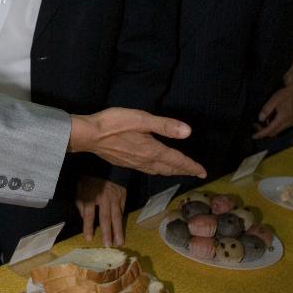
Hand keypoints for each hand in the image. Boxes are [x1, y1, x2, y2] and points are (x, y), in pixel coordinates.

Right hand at [69, 109, 205, 178]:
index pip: (177, 160)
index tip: (203, 171)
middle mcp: (146, 161)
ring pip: (158, 171)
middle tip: (196, 172)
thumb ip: (164, 126)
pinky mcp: (126, 163)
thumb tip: (188, 132)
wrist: (89, 136)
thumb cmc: (114, 123)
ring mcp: (135, 164)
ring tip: (180, 171)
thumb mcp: (141, 119)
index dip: (191, 166)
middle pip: (169, 168)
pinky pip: (148, 170)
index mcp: (152, 150)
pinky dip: (158, 170)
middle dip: (184, 170)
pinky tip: (155, 167)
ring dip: (171, 172)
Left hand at [76, 177, 125, 246]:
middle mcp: (104, 198)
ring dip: (118, 231)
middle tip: (108, 246)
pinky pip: (123, 210)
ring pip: (117, 216)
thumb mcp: (80, 190)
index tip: (89, 238)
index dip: (88, 227)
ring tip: (120, 242)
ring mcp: (115, 197)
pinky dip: (122, 221)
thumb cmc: (90, 180)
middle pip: (106, 218)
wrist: (105, 166)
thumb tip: (84, 218)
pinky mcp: (123, 196)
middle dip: (107, 233)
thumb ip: (81, 204)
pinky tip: (122, 230)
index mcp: (91, 196)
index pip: (89, 214)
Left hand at [254, 70, 292, 139]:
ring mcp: (292, 122)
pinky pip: (283, 126)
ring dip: (270, 128)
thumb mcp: (274, 100)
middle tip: (256, 125)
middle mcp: (288, 123)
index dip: (260, 134)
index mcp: (283, 119)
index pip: (269, 130)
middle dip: (264, 131)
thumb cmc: (287, 93)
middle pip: (274, 132)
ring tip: (262, 121)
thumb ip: (267, 110)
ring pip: (279, 130)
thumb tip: (260, 119)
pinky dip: (276, 125)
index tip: (254, 136)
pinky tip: (271, 119)